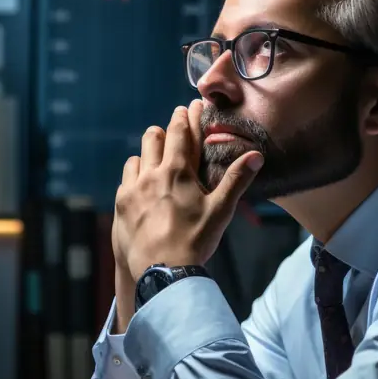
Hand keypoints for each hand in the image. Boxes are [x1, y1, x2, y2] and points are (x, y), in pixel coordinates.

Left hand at [114, 100, 262, 282]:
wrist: (162, 272)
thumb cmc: (195, 241)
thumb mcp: (220, 211)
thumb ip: (236, 180)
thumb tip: (256, 156)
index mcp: (177, 171)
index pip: (180, 132)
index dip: (185, 116)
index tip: (188, 106)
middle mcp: (151, 174)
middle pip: (153, 137)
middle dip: (165, 131)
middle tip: (173, 132)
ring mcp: (132, 189)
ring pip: (136, 157)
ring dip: (147, 156)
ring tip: (156, 163)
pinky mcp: (121, 205)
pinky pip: (125, 180)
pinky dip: (134, 178)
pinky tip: (142, 188)